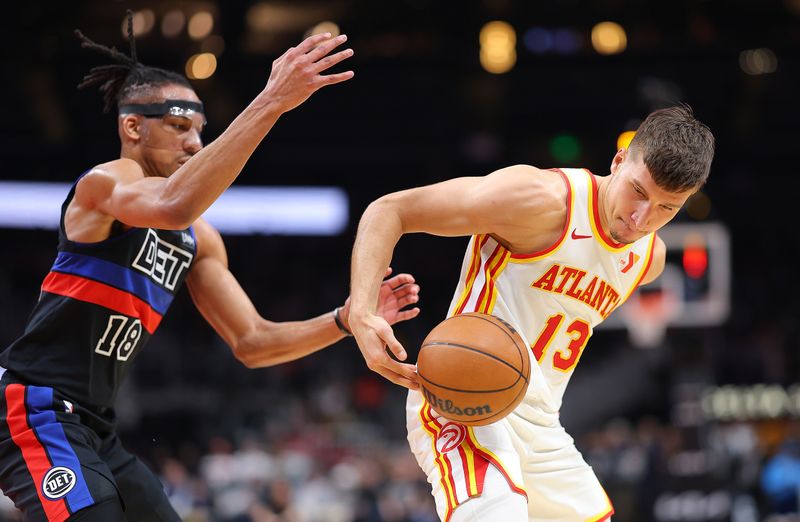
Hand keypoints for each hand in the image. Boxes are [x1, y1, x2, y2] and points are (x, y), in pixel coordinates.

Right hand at [262, 32, 353, 112]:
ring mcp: (309, 73)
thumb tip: (296, 48)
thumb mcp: (277, 64)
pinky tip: (351, 73)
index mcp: (293, 55)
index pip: (310, 42)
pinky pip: (330, 79)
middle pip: (322, 49)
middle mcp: (302, 62)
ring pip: (329, 61)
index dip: (320, 37)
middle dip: (335, 42)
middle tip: (344, 37)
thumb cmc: (275, 82)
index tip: (329, 35)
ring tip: (350, 51)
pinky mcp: (313, 84)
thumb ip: (287, 54)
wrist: (274, 99)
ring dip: (341, 55)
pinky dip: (342, 76)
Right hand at [344, 268, 420, 389]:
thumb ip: (395, 345)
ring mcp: (372, 364)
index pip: (398, 369)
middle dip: (408, 383)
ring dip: (403, 379)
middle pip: (394, 377)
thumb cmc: (374, 324)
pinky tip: (406, 371)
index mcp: (378, 357)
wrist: (359, 322)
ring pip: (390, 375)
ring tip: (415, 382)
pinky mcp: (372, 362)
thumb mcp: (385, 331)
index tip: (421, 378)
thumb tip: (404, 357)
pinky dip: (397, 373)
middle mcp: (374, 364)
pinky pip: (387, 371)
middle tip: (420, 387)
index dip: (410, 374)